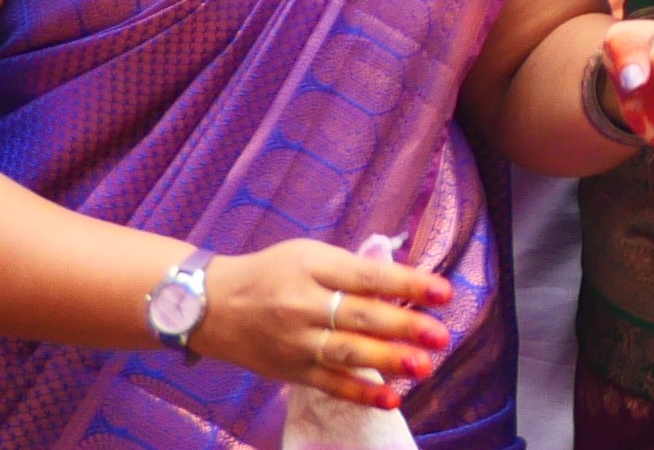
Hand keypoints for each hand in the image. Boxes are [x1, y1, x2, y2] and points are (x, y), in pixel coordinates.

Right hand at [188, 239, 453, 411]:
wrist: (207, 306)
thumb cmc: (271, 274)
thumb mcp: (310, 256)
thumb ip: (354, 270)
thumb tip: (406, 287)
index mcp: (313, 268)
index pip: (368, 277)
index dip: (408, 283)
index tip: (444, 292)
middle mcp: (303, 306)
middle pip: (360, 317)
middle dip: (404, 327)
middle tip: (441, 336)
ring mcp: (295, 342)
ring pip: (346, 353)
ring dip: (388, 362)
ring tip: (424, 367)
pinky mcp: (289, 371)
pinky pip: (329, 384)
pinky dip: (360, 393)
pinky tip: (391, 399)